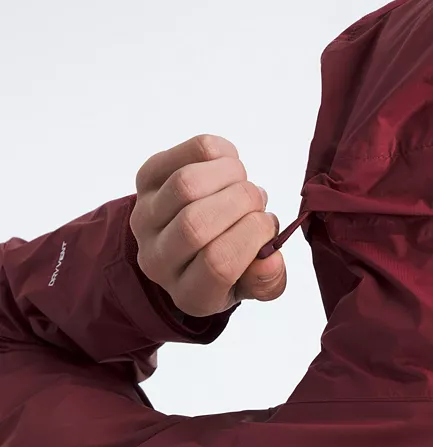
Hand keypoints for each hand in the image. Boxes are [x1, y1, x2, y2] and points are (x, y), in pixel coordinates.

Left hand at [129, 134, 284, 316]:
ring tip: (243, 181)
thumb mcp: (252, 284)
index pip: (217, 265)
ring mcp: (146, 218)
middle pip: (196, 224)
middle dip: (242, 202)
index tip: (268, 224)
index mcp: (190, 294)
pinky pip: (182, 155)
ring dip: (230, 174)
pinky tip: (228, 164)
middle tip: (259, 199)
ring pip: (186, 184)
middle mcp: (159, 260)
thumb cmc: (228, 262)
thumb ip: (268, 282)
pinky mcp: (146, 180)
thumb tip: (271, 259)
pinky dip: (217, 152)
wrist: (189, 241)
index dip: (252, 236)